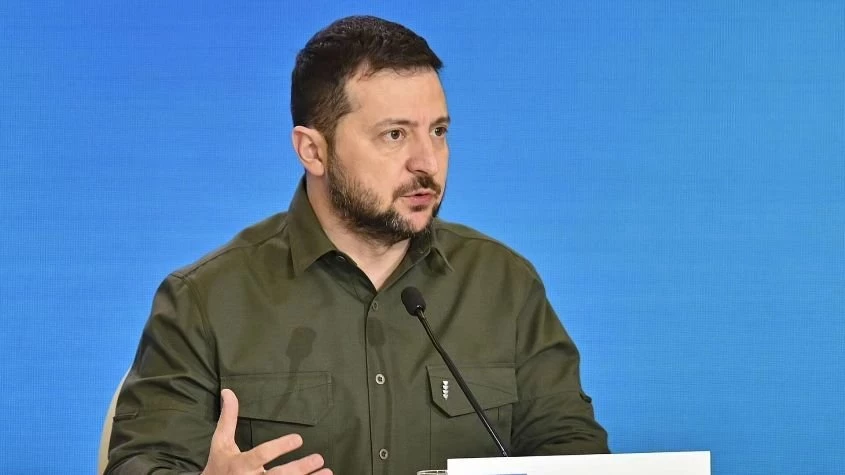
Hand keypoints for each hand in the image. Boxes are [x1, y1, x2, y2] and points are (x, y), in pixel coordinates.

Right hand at [202, 389, 331, 474]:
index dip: (279, 448)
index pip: (261, 455)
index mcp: (240, 465)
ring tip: (327, 472)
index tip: (299, 439)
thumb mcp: (220, 443)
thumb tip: (228, 391)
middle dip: (299, 468)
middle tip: (319, 458)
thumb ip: (228, 418)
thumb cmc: (218, 466)